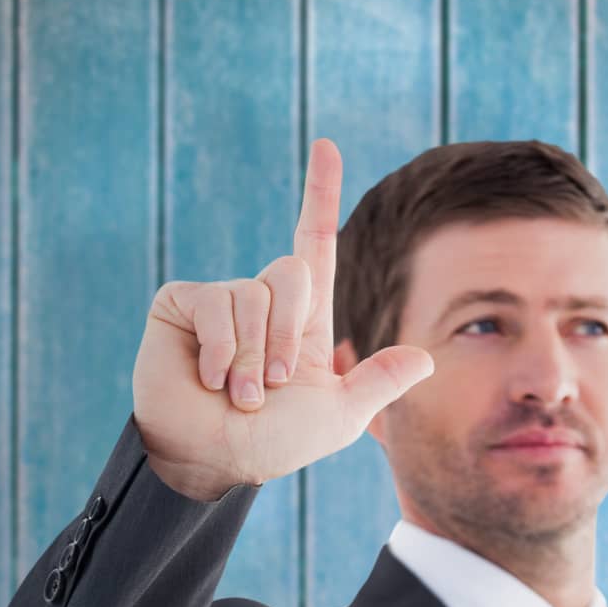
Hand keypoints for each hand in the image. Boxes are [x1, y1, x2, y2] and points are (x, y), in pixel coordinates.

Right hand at [131, 138, 434, 500]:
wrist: (215, 460)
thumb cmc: (272, 444)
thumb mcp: (338, 417)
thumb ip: (378, 383)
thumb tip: (426, 358)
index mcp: (300, 320)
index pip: (313, 242)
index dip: (319, 195)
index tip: (327, 146)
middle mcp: (261, 302)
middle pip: (292, 272)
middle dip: (288, 337)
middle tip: (274, 388)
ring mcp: (220, 301)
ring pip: (253, 296)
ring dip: (251, 359)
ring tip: (239, 395)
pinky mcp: (181, 305)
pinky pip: (213, 304)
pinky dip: (219, 351)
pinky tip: (210, 378)